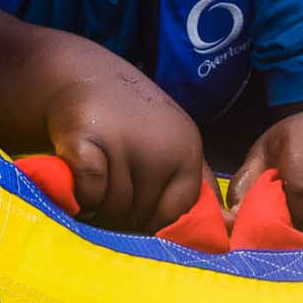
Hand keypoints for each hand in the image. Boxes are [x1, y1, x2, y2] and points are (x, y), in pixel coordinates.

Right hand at [42, 76, 206, 233]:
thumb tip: (226, 227)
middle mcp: (161, 146)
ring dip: (98, 208)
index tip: (137, 211)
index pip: (178, 213)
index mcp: (187, 150)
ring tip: (94, 182)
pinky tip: (77, 180)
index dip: (155, 222)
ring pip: (113, 209)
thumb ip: (198, 187)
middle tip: (107, 190)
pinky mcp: (84, 142)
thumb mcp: (174, 145)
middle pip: (142, 216)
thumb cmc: (130, 120)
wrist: (81, 75)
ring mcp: (123, 142)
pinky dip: (79, 196)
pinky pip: (88, 194)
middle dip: (122, 217)